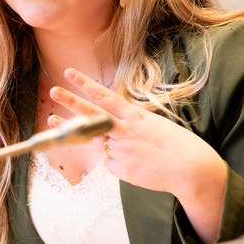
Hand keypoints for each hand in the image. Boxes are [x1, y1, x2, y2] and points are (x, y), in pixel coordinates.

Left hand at [51, 68, 227, 243]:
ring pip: (95, 143)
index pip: (105, 97)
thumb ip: (129, 127)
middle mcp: (125, 131)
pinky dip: (120, 164)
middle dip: (71, 102)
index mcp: (135, 116)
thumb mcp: (153, 126)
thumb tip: (108, 137)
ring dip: (75, 133)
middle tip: (54, 91)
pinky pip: (112, 165)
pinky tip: (137, 166)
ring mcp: (122, 151)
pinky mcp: (122, 170)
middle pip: (92, 115)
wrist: (192, 169)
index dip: (86, 85)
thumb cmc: (177, 146)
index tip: (70, 73)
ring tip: (52, 121)